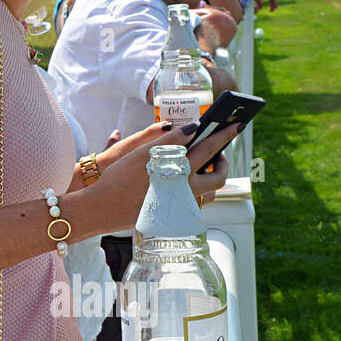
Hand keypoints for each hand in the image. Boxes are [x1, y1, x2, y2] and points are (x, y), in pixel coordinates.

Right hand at [88, 122, 237, 229]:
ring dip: (209, 177)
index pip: (211, 148)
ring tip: (199, 166)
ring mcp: (182, 205)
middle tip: (216, 152)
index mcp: (180, 171)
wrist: (104, 208)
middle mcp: (186, 190)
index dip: (225, 135)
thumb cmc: (119, 178)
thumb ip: (170, 140)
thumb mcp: (142, 153)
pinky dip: (194, 189)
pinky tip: (181, 182)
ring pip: (209, 192)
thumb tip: (193, 128)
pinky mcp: (175, 215)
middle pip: (219, 176)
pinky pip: (195, 202)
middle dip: (222, 162)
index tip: (236, 125)